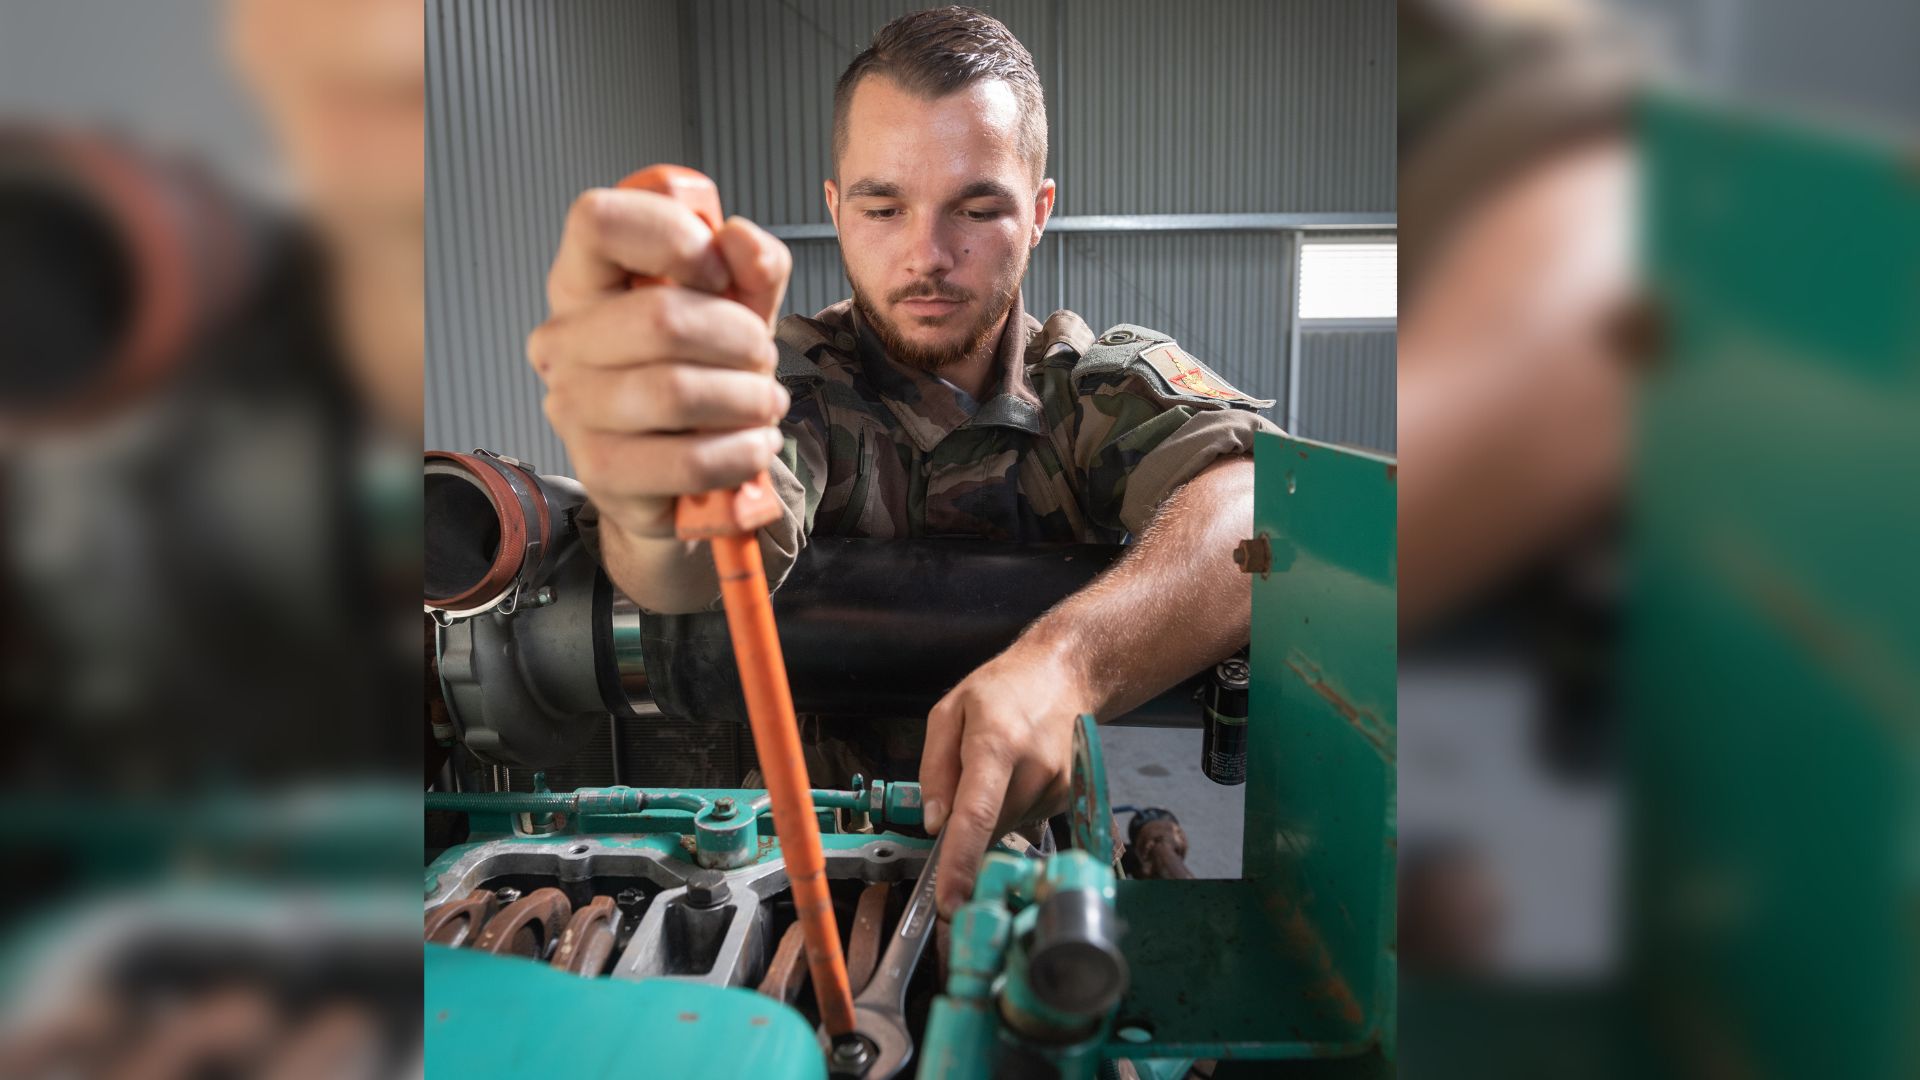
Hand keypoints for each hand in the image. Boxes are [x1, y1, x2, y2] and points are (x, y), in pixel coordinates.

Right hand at [527, 188, 793, 540]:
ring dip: (747, 399)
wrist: (681, 466)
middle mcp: (564, 341)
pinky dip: (742, 453)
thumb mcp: (736, 304)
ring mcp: (573, 409)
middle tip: (761, 357)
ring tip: (760, 403)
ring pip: (676, 393)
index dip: (674, 239)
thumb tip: (742, 243)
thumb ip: (752, 264)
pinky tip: (752, 444)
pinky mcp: (600, 472)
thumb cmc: (700, 371)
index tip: (719, 275)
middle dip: (740, 339)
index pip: (596, 220)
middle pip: (660, 317)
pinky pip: (689, 461)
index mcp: (583, 281)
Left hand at [919, 639, 1093, 917]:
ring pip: (1006, 829)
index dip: (960, 861)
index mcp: (997, 743)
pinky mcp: (1069, 796)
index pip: (977, 813)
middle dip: (965, 828)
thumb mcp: (948, 712)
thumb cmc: (1000, 689)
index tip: (949, 902)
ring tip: (995, 768)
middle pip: (989, 829)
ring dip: (989, 814)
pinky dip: (1010, 807)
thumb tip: (934, 824)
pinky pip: (1025, 819)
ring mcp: (1058, 785)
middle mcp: (1034, 768)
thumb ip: (934, 769)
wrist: (1065, 675)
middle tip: (960, 790)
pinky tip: (1015, 773)